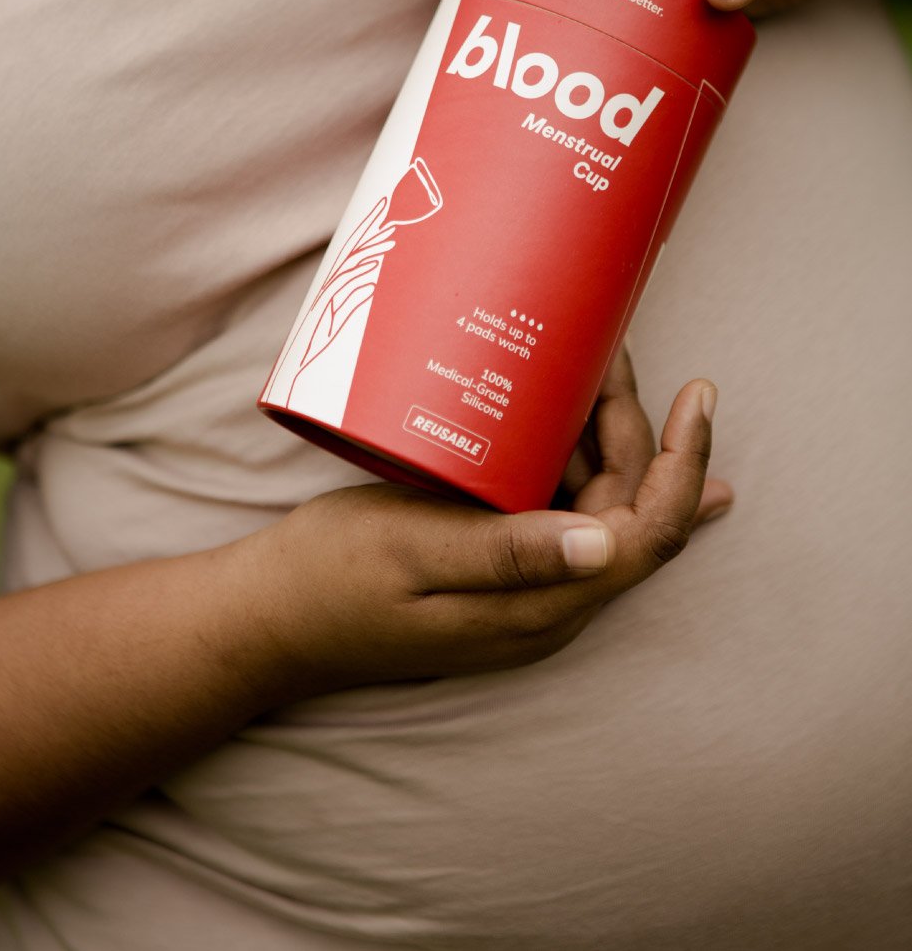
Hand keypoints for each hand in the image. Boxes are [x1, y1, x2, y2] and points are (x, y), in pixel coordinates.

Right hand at [238, 356, 729, 701]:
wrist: (270, 619)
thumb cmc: (330, 580)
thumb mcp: (411, 550)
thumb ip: (507, 552)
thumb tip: (605, 544)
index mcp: (536, 605)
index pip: (648, 536)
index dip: (684, 464)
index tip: (697, 393)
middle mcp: (546, 606)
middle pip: (631, 513)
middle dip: (638, 429)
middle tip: (607, 348)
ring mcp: (524, 594)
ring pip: (600, 510)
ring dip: (607, 439)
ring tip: (592, 363)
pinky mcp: (499, 574)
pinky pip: (563, 514)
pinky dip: (577, 460)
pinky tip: (578, 421)